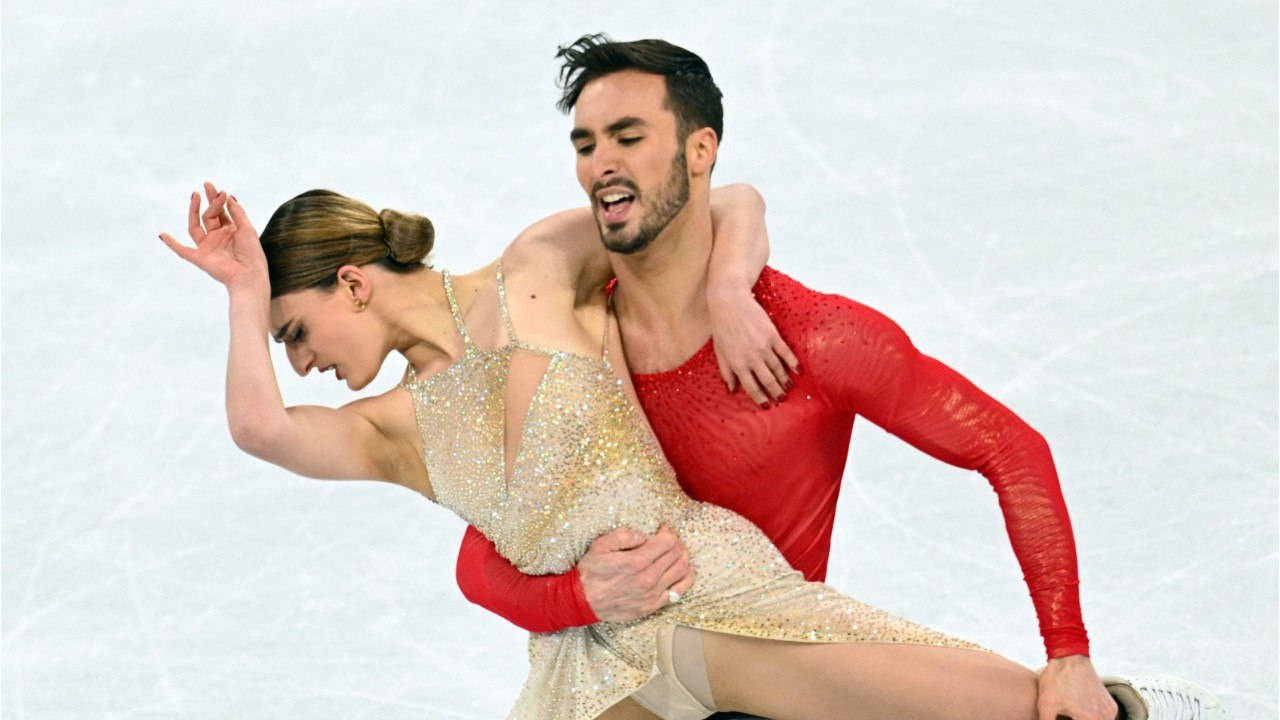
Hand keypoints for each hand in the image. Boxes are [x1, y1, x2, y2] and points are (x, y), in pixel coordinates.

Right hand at [159, 185, 267, 291]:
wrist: (249, 275)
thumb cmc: (252, 253)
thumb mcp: (247, 228)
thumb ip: (237, 212)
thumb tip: (227, 195)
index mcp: (230, 232)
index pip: (221, 212)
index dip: (219, 200)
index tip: (220, 190)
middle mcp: (217, 238)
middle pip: (209, 216)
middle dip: (210, 201)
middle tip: (208, 185)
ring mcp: (207, 247)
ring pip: (195, 226)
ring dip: (194, 211)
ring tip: (195, 195)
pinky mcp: (199, 258)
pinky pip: (182, 250)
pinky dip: (171, 244)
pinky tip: (162, 235)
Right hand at [578, 525, 694, 621]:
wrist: (584, 601)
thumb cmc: (591, 572)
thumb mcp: (600, 546)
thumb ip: (623, 535)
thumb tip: (643, 535)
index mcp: (636, 561)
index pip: (667, 542)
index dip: (668, 531)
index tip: (664, 528)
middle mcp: (648, 578)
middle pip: (676, 554)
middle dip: (677, 541)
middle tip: (670, 538)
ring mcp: (652, 594)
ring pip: (681, 571)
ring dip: (684, 557)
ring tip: (678, 551)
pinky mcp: (653, 605)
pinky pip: (679, 591)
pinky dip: (687, 578)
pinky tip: (686, 570)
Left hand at [708, 285, 798, 406]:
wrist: (730, 302)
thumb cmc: (722, 327)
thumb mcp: (719, 352)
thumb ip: (726, 372)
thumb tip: (731, 390)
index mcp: (737, 364)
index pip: (751, 387)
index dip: (760, 398)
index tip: (766, 404)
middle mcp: (751, 358)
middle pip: (768, 381)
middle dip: (776, 392)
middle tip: (782, 398)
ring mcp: (763, 347)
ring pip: (778, 369)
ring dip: (785, 380)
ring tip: (789, 387)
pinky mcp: (773, 335)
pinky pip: (785, 353)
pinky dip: (792, 363)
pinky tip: (797, 370)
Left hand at [1036, 655, 1117, 719]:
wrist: (1069, 657)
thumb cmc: (1056, 679)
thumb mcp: (1046, 704)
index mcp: (1091, 719)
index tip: (1064, 716)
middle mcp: (1105, 716)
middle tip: (1066, 714)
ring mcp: (1109, 710)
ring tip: (1072, 712)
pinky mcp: (1111, 705)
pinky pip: (1104, 718)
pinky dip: (1094, 717)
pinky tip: (1080, 711)